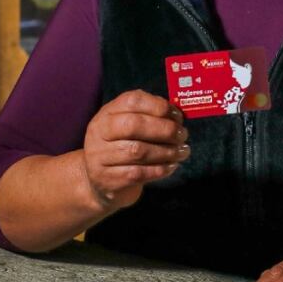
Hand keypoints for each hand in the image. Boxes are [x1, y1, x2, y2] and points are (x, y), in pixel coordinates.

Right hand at [82, 89, 188, 209]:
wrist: (99, 181)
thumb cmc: (122, 147)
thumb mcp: (129, 126)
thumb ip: (150, 116)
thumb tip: (178, 115)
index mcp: (108, 113)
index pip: (132, 101)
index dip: (159, 106)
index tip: (178, 117)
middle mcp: (99, 132)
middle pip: (134, 125)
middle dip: (165, 130)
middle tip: (182, 135)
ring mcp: (100, 157)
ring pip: (137, 151)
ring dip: (166, 152)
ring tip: (182, 152)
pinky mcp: (107, 179)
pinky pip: (138, 173)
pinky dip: (159, 170)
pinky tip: (171, 166)